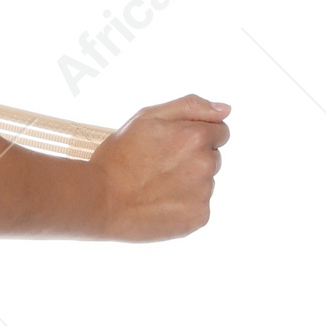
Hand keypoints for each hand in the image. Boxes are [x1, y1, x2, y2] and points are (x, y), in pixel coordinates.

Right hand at [89, 95, 230, 241]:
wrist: (100, 200)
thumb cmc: (119, 157)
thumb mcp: (147, 117)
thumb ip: (190, 107)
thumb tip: (225, 110)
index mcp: (197, 136)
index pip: (220, 131)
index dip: (196, 135)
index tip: (173, 145)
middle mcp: (206, 164)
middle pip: (213, 158)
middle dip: (194, 159)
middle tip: (159, 167)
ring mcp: (204, 193)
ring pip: (205, 183)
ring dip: (188, 183)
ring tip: (155, 187)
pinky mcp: (198, 218)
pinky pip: (199, 207)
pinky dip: (183, 206)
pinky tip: (159, 204)